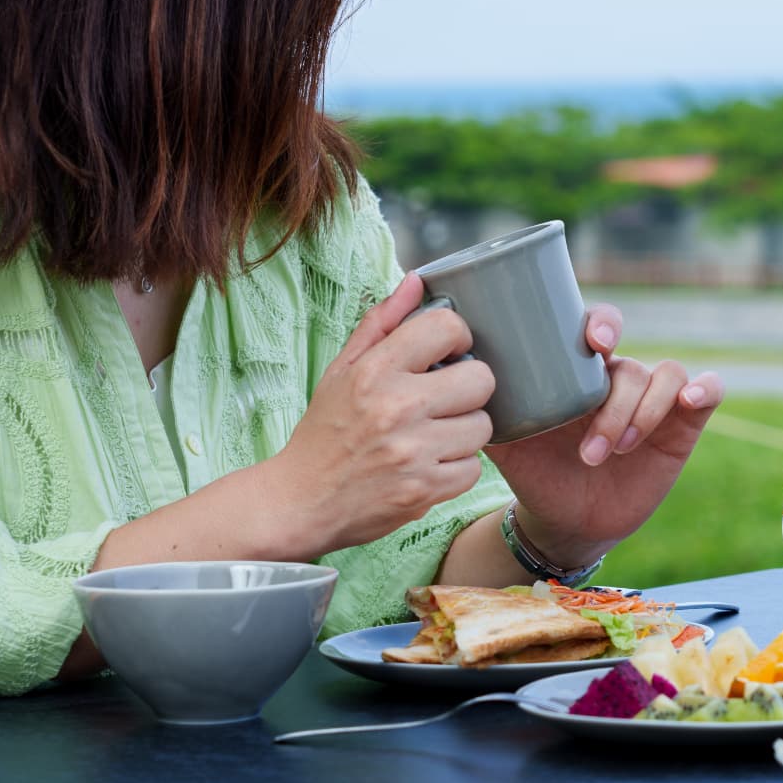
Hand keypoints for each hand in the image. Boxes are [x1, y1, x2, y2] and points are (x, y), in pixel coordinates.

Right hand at [266, 273, 495, 553]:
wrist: (299, 501)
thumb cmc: (325, 431)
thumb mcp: (342, 370)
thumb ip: (382, 323)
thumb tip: (417, 282)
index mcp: (375, 371)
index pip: (447, 328)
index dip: (457, 338)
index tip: (447, 353)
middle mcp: (396, 408)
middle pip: (481, 378)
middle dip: (468, 388)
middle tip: (445, 399)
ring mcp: (412, 452)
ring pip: (482, 426)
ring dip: (464, 431)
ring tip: (434, 434)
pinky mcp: (424, 491)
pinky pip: (474, 468)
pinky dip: (457, 468)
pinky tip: (430, 464)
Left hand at [484, 302, 723, 567]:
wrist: (563, 520)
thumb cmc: (534, 470)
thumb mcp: (505, 439)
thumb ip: (485, 405)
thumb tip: (446, 367)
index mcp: (581, 371)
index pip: (599, 326)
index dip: (602, 323)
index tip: (593, 342)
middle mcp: (619, 380)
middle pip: (632, 359)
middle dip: (622, 378)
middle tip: (602, 405)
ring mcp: (654, 402)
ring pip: (664, 377)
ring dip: (636, 413)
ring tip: (605, 452)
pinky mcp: (682, 426)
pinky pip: (707, 392)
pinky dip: (704, 388)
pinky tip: (690, 402)